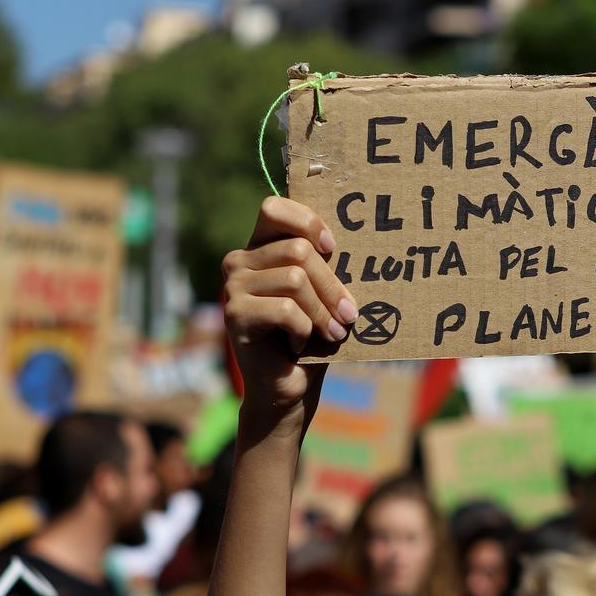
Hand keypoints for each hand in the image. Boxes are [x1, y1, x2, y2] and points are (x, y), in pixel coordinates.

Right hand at [222, 197, 357, 420]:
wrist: (287, 386)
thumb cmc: (311, 335)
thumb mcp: (321, 293)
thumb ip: (324, 263)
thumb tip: (361, 242)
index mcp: (260, 247)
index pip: (274, 208)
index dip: (307, 222)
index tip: (332, 248)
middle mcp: (239, 260)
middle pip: (298, 250)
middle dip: (332, 285)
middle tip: (349, 314)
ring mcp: (233, 287)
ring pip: (295, 279)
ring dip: (322, 312)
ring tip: (333, 333)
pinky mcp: (236, 314)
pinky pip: (286, 310)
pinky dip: (303, 330)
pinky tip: (298, 344)